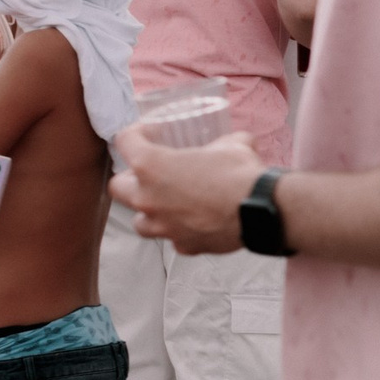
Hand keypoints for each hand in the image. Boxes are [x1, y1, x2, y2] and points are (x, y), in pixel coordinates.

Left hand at [110, 127, 265, 254]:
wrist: (261, 211)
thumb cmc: (240, 173)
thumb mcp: (232, 145)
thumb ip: (225, 142)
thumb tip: (236, 141)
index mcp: (151, 165)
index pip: (124, 142)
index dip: (135, 134)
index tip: (148, 134)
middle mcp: (148, 198)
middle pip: (117, 187)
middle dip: (130, 179)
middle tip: (150, 174)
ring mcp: (163, 226)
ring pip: (139, 221)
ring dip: (149, 212)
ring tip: (168, 204)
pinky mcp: (183, 245)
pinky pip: (173, 238)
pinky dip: (181, 230)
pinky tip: (196, 223)